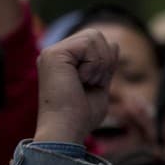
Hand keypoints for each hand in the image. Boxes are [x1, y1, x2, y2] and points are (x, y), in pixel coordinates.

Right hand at [34, 29, 117, 145]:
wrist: (67, 128)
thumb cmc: (81, 115)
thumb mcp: (99, 85)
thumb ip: (105, 65)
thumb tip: (113, 44)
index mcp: (62, 61)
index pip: (94, 44)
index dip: (105, 61)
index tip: (95, 84)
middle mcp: (54, 54)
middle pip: (95, 35)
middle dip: (105, 59)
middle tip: (93, 82)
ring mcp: (51, 52)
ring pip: (93, 36)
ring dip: (100, 62)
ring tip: (85, 82)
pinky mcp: (53, 53)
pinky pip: (88, 43)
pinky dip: (94, 64)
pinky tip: (80, 80)